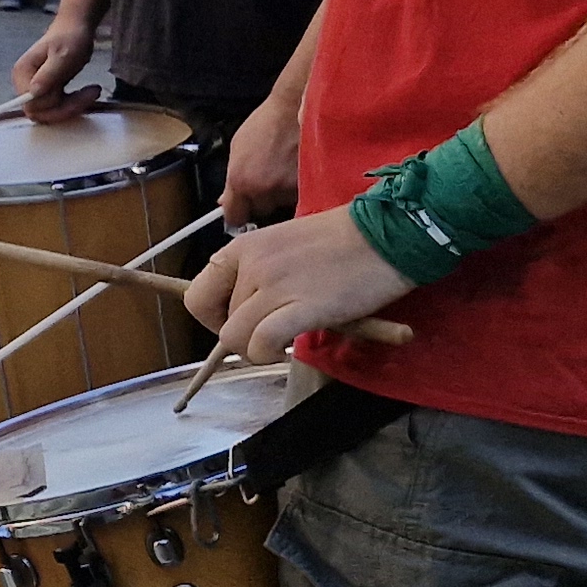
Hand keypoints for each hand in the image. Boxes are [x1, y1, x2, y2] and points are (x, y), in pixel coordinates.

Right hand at [12, 17, 99, 117]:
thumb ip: (48, 75)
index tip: (79, 94)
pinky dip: (74, 104)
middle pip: (41, 113)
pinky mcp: (46, 91)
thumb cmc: (70, 38)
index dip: (56, 106)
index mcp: (23, 74)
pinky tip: (87, 92)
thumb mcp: (63, 55)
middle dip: (67, 108)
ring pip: (50, 113)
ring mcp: (34, 89)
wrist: (76, 28)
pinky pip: (57, 108)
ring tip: (93, 91)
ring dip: (73, 106)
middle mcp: (24, 84)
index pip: (33, 105)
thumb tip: (33, 93)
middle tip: (91, 92)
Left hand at [185, 209, 413, 367]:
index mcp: (243, 247)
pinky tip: (287, 348)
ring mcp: (274, 285)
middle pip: (219, 322)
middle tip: (271, 332)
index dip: (213, 318)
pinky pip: (262, 343)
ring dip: (255, 349)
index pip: (197, 296)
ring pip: (234, 339)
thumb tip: (242, 307)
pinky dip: (268, 354)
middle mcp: (251, 265)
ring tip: (283, 340)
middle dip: (242, 335)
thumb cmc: (343, 240)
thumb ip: (258, 271)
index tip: (239, 322)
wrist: (388, 233)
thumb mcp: (284, 245)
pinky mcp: (301, 307)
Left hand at [220, 90, 304, 224]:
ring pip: (283, 204)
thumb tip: (225, 201)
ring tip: (287, 169)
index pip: (235, 217)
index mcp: (240, 181)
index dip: (238, 215)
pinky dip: (300, 188)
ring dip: (283, 193)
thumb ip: (232, 179)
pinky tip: (300, 171)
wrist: (297, 108)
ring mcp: (289, 190)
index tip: (240, 214)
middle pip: (261, 211)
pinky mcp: (310, 186)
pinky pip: (301, 196)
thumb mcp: (238, 148)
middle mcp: (264, 190)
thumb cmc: (267, 123)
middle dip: (263, 200)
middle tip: (269, 179)